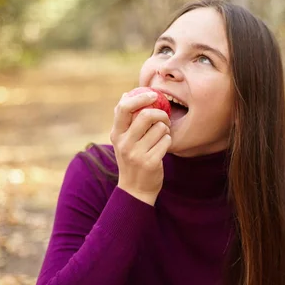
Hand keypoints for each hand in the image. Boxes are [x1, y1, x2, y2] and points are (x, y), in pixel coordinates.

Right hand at [110, 91, 171, 205]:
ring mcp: (137, 154)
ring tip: (162, 136)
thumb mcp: (122, 141)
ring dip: (165, 129)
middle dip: (160, 113)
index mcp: (116, 134)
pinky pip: (166, 141)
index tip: (153, 95)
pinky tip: (163, 147)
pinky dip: (168, 141)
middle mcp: (124, 143)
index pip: (123, 108)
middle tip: (165, 117)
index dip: (140, 97)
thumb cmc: (132, 160)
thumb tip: (125, 94)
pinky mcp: (150, 162)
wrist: (135, 190)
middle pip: (146, 115)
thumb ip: (124, 120)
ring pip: (159, 128)